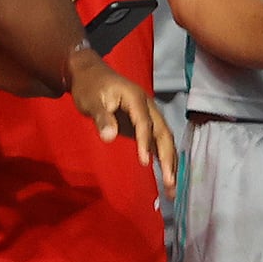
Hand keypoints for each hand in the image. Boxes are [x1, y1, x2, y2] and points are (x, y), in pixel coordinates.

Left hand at [68, 51, 179, 191]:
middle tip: (170, 183)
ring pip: (166, 140)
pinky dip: (165, 158)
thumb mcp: (91, 100)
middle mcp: (149, 107)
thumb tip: (108, 137)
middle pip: (164, 134)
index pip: (145, 123)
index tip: (144, 163)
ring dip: (171, 162)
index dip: (145, 143)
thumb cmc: (90, 87)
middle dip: (169, 158)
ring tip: (172, 187)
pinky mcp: (147, 124)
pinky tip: (167, 176)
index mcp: (136, 99)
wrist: (92, 74)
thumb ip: (101, 118)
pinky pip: (159, 142)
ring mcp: (150, 116)